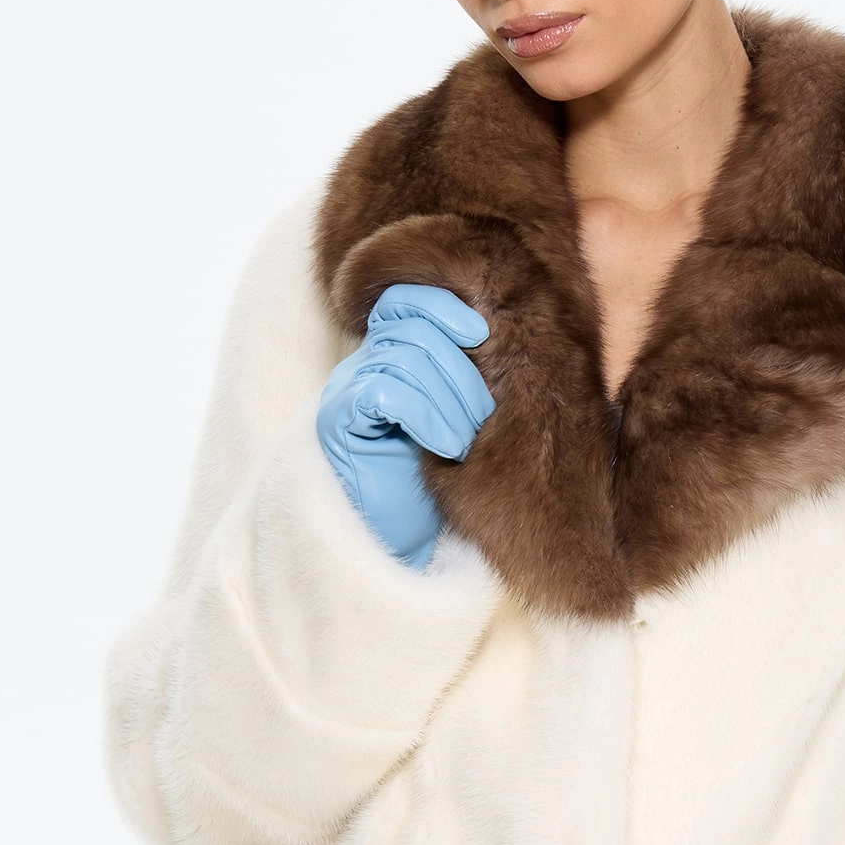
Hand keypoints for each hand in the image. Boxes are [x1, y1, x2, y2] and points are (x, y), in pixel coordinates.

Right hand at [316, 283, 494, 566]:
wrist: (401, 542)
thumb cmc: (438, 484)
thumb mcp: (463, 421)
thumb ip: (468, 378)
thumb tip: (506, 332)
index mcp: (391, 358)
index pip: (408, 302)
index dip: (445, 306)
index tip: (483, 331)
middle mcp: (362, 367)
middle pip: (414, 329)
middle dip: (461, 372)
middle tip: (481, 418)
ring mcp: (345, 391)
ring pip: (405, 360)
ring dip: (451, 401)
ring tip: (464, 442)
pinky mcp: (339, 422)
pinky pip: (386, 392)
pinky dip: (427, 417)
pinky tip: (445, 449)